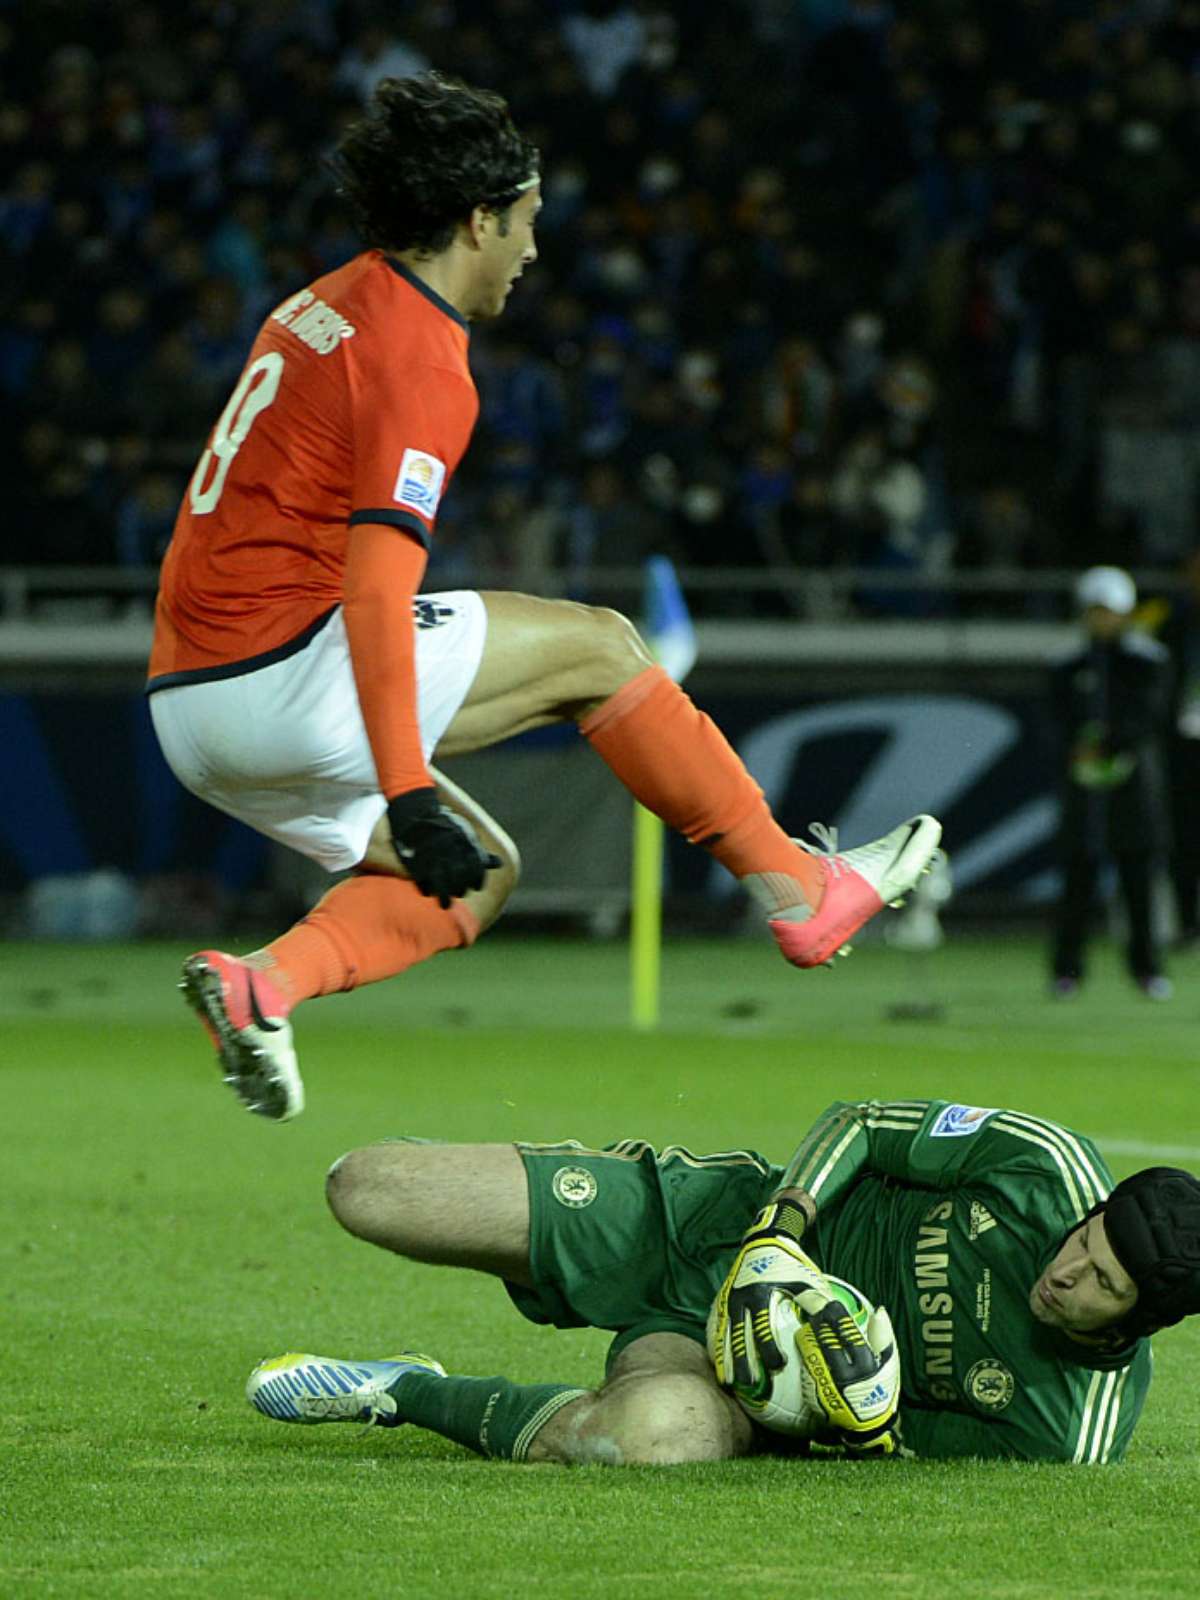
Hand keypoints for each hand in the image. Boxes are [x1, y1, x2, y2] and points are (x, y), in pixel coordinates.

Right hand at [387, 788, 501, 907]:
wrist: (417, 814)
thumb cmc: (445, 827)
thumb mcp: (465, 835)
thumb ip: (481, 853)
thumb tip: (500, 864)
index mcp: (466, 848)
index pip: (476, 874)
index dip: (477, 882)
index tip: (475, 886)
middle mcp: (452, 857)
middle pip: (460, 885)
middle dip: (459, 890)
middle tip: (457, 891)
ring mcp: (434, 862)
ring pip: (443, 891)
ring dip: (444, 899)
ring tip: (445, 904)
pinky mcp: (417, 867)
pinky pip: (424, 886)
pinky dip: (427, 890)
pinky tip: (428, 889)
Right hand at [710, 1194, 823, 1397]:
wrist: (764, 1240)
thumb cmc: (791, 1263)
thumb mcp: (806, 1280)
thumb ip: (818, 1302)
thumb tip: (837, 1328)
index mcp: (759, 1293)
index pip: (763, 1327)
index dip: (769, 1348)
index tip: (778, 1366)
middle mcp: (740, 1297)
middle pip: (739, 1335)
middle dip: (744, 1361)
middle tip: (751, 1384)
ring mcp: (728, 1298)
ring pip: (725, 1334)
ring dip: (727, 1359)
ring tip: (729, 1383)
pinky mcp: (723, 1300)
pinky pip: (718, 1327)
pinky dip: (719, 1346)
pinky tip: (719, 1365)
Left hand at [796, 1299, 900, 1455]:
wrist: (867, 1424)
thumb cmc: (880, 1387)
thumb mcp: (889, 1364)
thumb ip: (884, 1337)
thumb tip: (879, 1311)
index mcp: (866, 1367)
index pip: (848, 1334)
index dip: (837, 1316)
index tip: (830, 1303)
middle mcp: (846, 1377)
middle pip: (827, 1340)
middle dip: (819, 1320)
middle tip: (812, 1305)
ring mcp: (829, 1386)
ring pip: (813, 1352)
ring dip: (808, 1334)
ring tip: (807, 1322)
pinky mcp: (816, 1395)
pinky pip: (807, 1367)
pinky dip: (805, 1351)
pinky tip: (803, 1341)